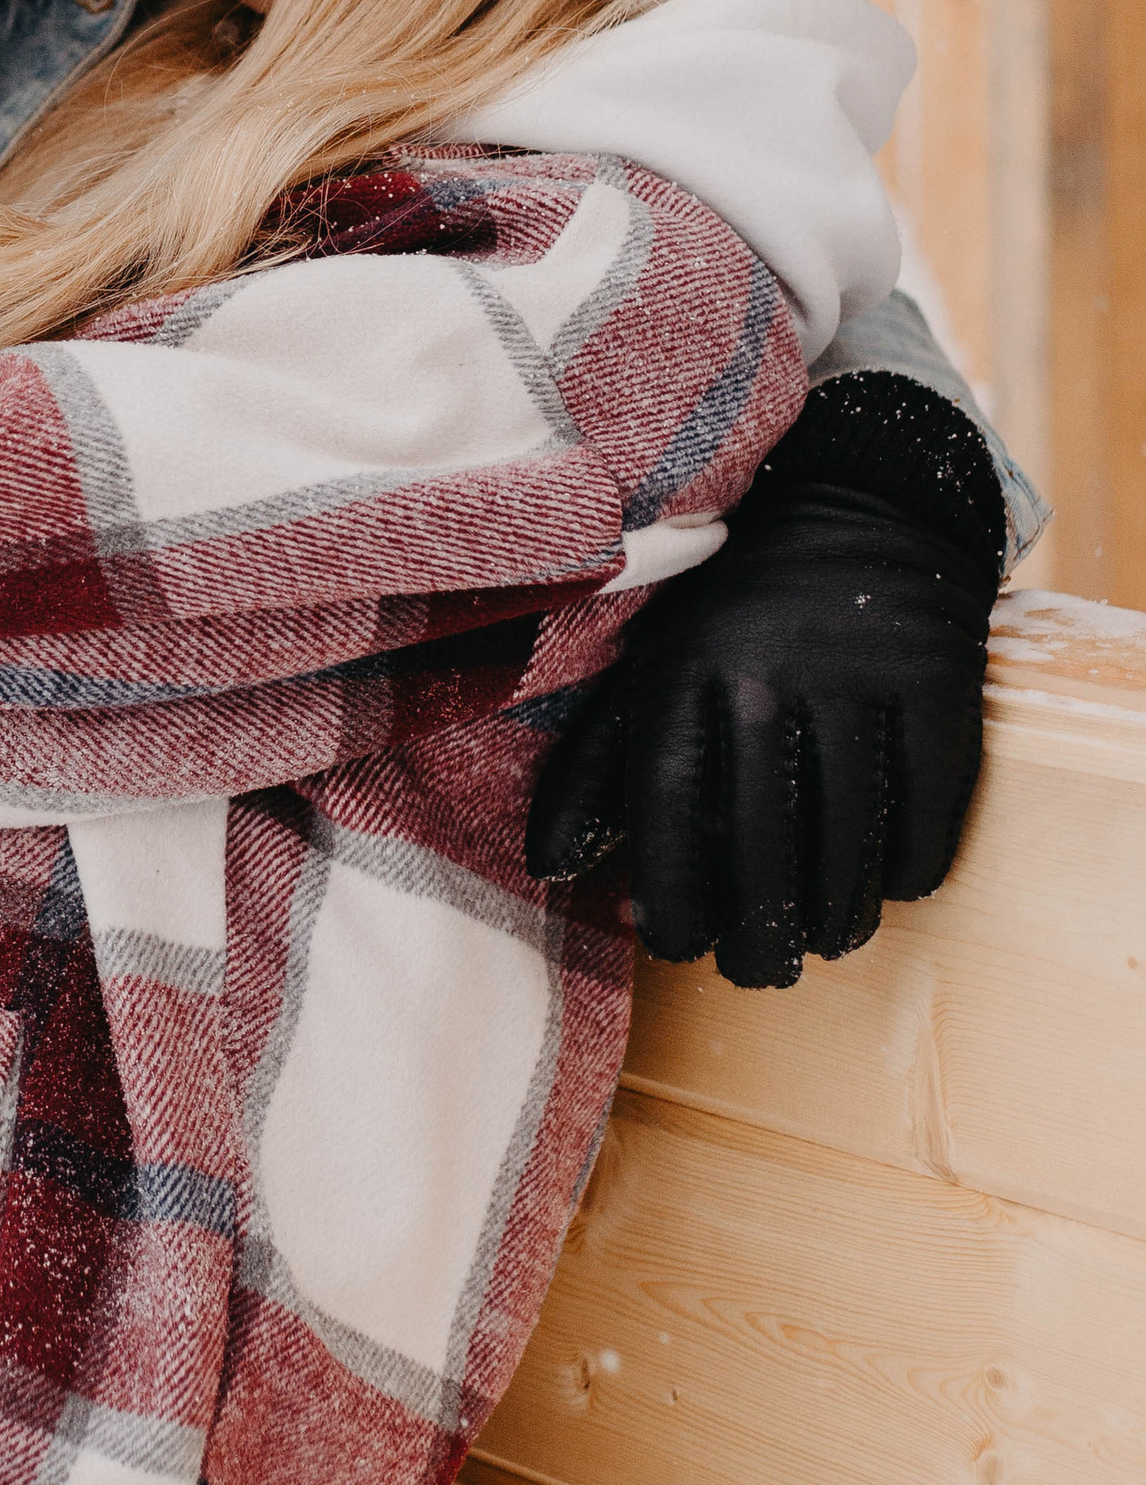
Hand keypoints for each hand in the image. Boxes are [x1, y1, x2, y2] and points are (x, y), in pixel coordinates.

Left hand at [527, 483, 995, 987]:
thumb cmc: (729, 618)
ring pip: (848, 837)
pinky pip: (927, 810)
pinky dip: (907, 868)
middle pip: (763, 839)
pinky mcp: (938, 681)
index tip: (677, 947)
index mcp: (681, 664)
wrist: (852, 512)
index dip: (672, 893)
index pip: (669, 805)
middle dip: (759, 933)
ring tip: (823, 940)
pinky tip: (885, 884)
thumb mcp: (647, 666)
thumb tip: (547, 869)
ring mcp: (859, 674)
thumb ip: (594, 764)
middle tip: (760, 972)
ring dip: (835, 915)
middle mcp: (767, 668)